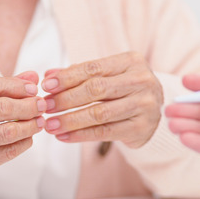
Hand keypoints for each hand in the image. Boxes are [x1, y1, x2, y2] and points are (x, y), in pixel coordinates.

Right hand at [0, 73, 45, 179]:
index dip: (16, 85)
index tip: (32, 88)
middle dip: (28, 105)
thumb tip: (32, 76)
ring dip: (29, 125)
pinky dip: (22, 144)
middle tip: (41, 105)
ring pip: (7, 132)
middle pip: (1, 108)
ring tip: (39, 121)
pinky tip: (27, 137)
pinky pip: (5, 153)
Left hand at [41, 52, 162, 147]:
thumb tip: (48, 75)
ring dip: (70, 120)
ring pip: (99, 113)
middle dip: (66, 99)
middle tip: (45, 107)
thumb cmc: (123, 90)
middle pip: (95, 90)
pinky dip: (80, 135)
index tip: (46, 86)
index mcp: (131, 61)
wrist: (154, 113)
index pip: (93, 68)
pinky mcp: (140, 128)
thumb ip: (78, 74)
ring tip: (50, 125)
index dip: (67, 77)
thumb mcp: (106, 76)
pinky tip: (63, 136)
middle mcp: (141, 81)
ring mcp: (144, 105)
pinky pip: (104, 132)